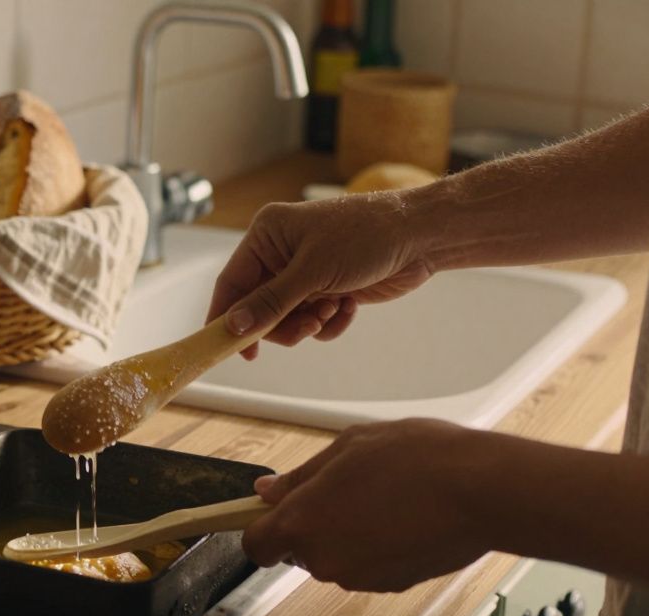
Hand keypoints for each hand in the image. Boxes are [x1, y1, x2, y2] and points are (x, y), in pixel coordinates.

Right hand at [208, 193, 436, 358]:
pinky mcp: (328, 289)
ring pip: (286, 318)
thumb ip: (270, 302)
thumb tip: (232, 325)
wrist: (421, 236)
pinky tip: (349, 307)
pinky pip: (312, 321)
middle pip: (258, 307)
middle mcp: (281, 253)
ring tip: (331, 310)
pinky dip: (329, 322)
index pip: (232, 282)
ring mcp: (305, 272)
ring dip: (308, 323)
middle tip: (306, 328)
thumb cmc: (366, 236)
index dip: (227, 316)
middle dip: (281, 323)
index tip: (228, 347)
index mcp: (267, 235)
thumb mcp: (312, 271)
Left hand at [242, 419, 494, 592]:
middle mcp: (323, 559)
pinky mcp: (392, 586)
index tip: (272, 513)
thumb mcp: (347, 448)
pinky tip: (403, 518)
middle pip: (298, 550)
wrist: (482, 492)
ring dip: (346, 535)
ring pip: (335, 558)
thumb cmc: (416, 459)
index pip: (256, 545)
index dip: (261, 529)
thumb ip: (301, 477)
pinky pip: (368, 567)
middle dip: (312, 525)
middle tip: (345, 489)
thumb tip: (267, 492)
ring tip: (383, 498)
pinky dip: (376, 548)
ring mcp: (359, 578)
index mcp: (302, 522)